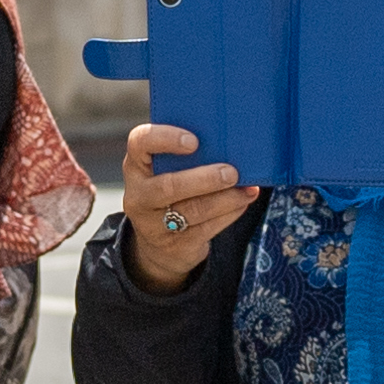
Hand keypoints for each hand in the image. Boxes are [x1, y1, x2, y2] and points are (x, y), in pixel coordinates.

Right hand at [118, 120, 255, 282]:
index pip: (140, 142)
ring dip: (225, 199)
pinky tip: (242, 203)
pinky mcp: (174, 245)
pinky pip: (205, 228)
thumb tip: (230, 143)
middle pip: (168, 185)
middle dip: (204, 179)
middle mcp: (139, 194)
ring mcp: (153, 224)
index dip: (165, 139)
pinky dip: (228, 214)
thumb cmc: (172, 191)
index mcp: (137, 165)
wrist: (159, 243)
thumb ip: (188, 156)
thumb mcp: (168, 170)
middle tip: (231, 173)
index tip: (194, 142)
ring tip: (247, 189)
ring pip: (192, 210)